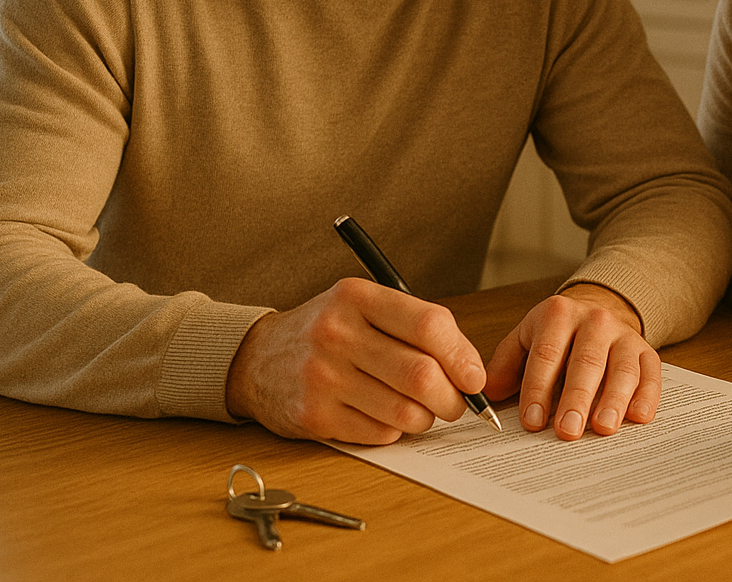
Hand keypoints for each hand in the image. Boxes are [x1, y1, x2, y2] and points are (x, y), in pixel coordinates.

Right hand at [225, 277, 486, 444]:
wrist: (257, 359)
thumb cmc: (328, 331)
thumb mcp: (366, 307)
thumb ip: (416, 327)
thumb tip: (471, 371)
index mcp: (357, 297)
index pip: (429, 325)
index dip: (463, 356)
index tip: (474, 377)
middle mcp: (337, 333)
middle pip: (422, 375)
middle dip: (453, 398)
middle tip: (455, 403)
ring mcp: (322, 377)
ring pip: (405, 412)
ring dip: (426, 418)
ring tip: (420, 409)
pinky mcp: (313, 416)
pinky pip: (380, 434)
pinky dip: (394, 430)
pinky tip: (383, 414)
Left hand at [483, 283, 659, 440]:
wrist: (597, 310)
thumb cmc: (556, 335)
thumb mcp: (525, 339)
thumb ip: (506, 364)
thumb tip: (489, 394)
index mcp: (558, 315)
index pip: (547, 354)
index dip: (538, 388)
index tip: (532, 420)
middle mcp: (594, 321)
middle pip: (585, 362)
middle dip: (576, 398)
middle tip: (568, 430)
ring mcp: (624, 335)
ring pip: (621, 369)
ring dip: (613, 400)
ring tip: (603, 428)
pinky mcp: (647, 351)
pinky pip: (651, 374)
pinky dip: (646, 396)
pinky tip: (638, 417)